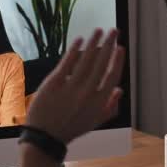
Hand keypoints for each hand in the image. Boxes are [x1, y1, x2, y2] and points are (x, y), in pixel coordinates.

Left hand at [26, 29, 124, 143]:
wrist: (45, 136)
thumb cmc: (70, 128)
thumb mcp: (95, 122)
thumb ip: (110, 107)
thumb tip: (120, 91)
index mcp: (98, 103)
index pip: (112, 76)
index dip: (118, 60)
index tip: (120, 47)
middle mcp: (87, 93)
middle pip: (101, 63)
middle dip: (109, 44)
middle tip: (114, 31)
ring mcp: (70, 87)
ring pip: (86, 59)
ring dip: (94, 42)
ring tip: (99, 30)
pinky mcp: (54, 83)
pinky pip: (67, 62)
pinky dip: (74, 49)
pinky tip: (80, 39)